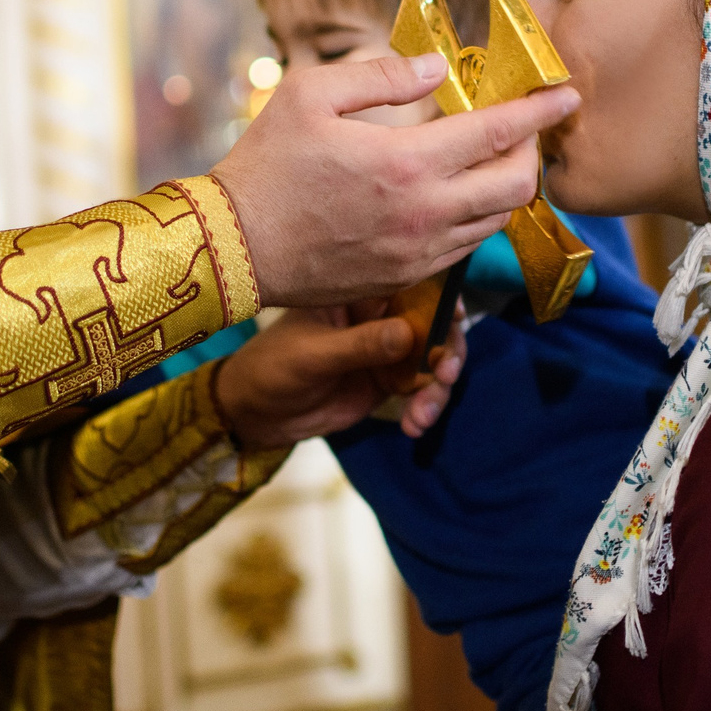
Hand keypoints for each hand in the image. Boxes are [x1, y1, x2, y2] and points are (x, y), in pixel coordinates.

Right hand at [212, 55, 578, 307]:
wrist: (232, 248)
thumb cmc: (265, 166)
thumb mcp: (309, 95)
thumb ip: (381, 74)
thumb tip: (436, 67)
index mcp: (406, 163)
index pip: (499, 133)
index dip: (540, 110)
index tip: (566, 93)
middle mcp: (425, 213)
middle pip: (517, 186)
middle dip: (532, 151)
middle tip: (521, 127)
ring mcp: (418, 252)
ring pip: (495, 220)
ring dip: (505, 186)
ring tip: (490, 157)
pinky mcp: (405, 277)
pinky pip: (464, 247)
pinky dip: (476, 216)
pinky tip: (455, 194)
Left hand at [214, 302, 466, 447]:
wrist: (255, 414)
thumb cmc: (271, 368)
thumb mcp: (311, 355)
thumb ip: (359, 345)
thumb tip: (408, 334)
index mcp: (358, 293)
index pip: (408, 284)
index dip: (439, 296)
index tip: (455, 318)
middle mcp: (380, 316)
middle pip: (433, 322)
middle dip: (447, 350)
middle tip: (445, 375)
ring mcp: (387, 350)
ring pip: (433, 359)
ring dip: (436, 387)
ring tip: (422, 415)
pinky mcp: (388, 382)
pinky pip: (421, 390)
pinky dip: (425, 407)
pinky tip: (413, 426)